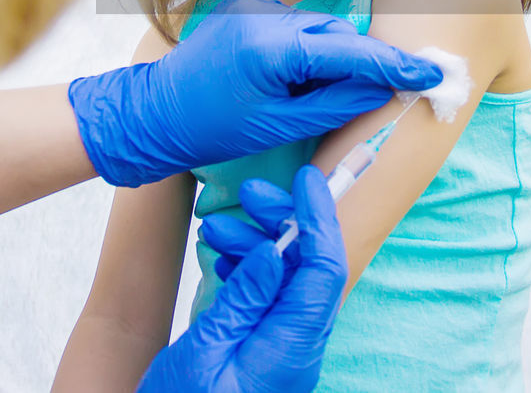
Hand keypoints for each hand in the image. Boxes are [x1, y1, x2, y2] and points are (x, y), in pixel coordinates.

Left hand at [69, 0, 441, 186]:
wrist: (150, 114)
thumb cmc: (210, 129)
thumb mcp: (278, 126)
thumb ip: (333, 102)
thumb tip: (382, 86)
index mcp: (271, 47)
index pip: (350, 50)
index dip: (395, 64)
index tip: (433, 73)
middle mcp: (264, 15)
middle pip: (336, 34)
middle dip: (356, 63)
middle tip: (362, 99)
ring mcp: (252, 7)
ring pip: (316, 30)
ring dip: (327, 58)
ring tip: (304, 98)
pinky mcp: (244, 9)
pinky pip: (292, 28)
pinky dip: (303, 52)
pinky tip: (284, 83)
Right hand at [137, 167, 346, 392]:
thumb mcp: (206, 351)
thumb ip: (244, 300)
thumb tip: (275, 251)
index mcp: (292, 347)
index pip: (324, 270)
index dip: (320, 218)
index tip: (309, 178)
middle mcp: (298, 347)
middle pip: (308, 268)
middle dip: (283, 223)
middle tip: (249, 195)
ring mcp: (284, 350)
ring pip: (285, 279)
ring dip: (256, 245)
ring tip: (213, 229)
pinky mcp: (267, 351)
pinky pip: (269, 300)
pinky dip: (248, 272)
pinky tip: (221, 259)